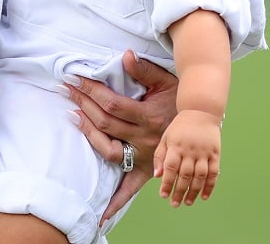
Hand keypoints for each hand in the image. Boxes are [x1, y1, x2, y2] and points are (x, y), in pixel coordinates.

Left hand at [65, 50, 178, 222]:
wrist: (203, 123)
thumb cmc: (180, 100)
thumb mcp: (167, 81)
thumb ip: (144, 70)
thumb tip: (125, 56)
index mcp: (149, 117)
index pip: (112, 103)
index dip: (91, 90)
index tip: (75, 78)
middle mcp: (145, 139)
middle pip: (105, 123)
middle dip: (83, 103)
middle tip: (67, 88)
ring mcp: (144, 157)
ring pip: (108, 149)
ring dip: (88, 133)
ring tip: (73, 115)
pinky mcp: (146, 171)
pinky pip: (130, 189)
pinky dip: (116, 202)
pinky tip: (101, 213)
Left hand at [154, 109, 221, 206]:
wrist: (200, 111)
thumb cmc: (179, 127)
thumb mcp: (165, 137)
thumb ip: (160, 156)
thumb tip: (157, 176)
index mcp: (175, 146)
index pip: (170, 168)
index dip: (167, 183)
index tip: (163, 195)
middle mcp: (190, 150)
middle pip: (184, 175)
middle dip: (179, 191)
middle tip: (175, 204)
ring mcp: (204, 152)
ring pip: (199, 176)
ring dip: (194, 191)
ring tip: (188, 202)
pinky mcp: (215, 154)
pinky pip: (214, 173)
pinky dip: (210, 186)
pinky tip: (205, 196)